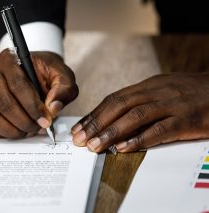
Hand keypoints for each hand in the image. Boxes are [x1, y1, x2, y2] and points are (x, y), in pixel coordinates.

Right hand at [0, 49, 77, 138]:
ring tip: (29, 131)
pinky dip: (3, 133)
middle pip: (3, 102)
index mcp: (9, 58)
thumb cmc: (46, 72)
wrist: (34, 71)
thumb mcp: (62, 75)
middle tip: (39, 128)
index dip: (32, 106)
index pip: (17, 85)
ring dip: (12, 130)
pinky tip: (18, 132)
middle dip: (24, 121)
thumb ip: (64, 89)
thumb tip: (53, 108)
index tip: (45, 120)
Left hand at [71, 72, 208, 152]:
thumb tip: (115, 118)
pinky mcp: (187, 119)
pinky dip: (140, 139)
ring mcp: (173, 104)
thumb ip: (141, 101)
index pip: (114, 99)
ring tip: (95, 145)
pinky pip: (160, 129)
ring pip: (135, 117)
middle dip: (96, 123)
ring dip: (112, 132)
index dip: (95, 114)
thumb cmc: (193, 92)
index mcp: (149, 85)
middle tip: (80, 139)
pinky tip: (124, 148)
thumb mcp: (164, 90)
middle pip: (119, 106)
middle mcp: (157, 92)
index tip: (79, 128)